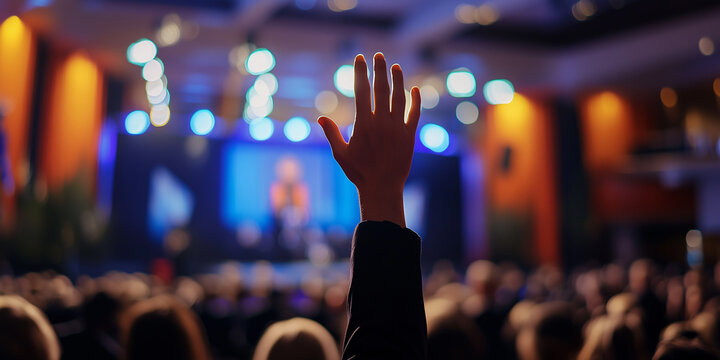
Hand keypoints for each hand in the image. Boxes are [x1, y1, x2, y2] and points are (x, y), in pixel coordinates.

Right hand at [318, 53, 420, 227]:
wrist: (382, 188)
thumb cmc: (358, 172)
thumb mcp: (340, 154)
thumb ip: (332, 134)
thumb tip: (322, 118)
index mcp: (363, 123)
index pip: (361, 90)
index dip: (360, 72)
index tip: (360, 58)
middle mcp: (381, 122)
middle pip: (381, 89)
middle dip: (379, 69)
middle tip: (378, 55)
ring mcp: (397, 128)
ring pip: (399, 97)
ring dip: (398, 80)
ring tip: (396, 67)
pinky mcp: (409, 135)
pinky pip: (414, 114)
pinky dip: (415, 101)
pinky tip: (414, 90)